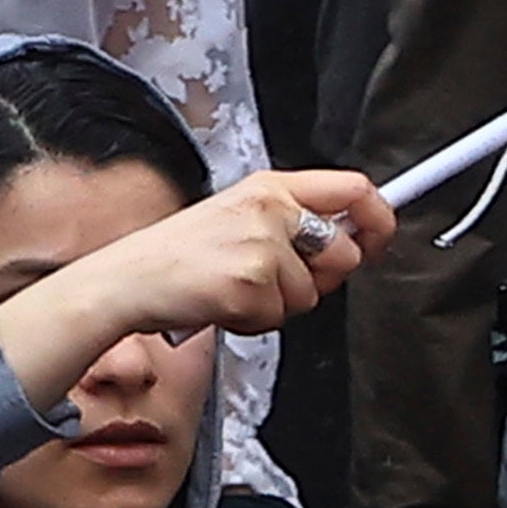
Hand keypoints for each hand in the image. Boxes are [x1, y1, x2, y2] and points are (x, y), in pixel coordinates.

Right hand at [0, 166, 390, 413]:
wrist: (126, 280)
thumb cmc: (176, 254)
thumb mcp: (236, 218)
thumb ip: (293, 224)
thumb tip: (352, 240)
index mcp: (268, 187)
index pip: (354, 189)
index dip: (380, 217)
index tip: (378, 238)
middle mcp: (270, 209)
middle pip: (345, 250)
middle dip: (320, 277)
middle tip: (276, 278)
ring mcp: (262, 246)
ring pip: (313, 293)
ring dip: (280, 303)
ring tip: (236, 288)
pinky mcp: (252, 283)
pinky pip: (281, 317)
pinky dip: (255, 320)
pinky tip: (224, 303)